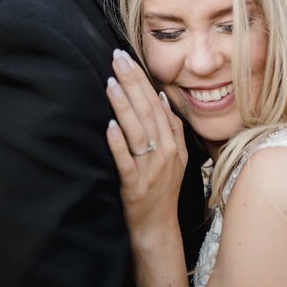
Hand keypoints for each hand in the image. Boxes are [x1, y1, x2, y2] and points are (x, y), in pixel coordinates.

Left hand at [104, 49, 187, 239]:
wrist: (158, 228)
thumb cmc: (163, 191)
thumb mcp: (177, 158)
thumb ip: (173, 128)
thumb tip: (162, 97)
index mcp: (173, 144)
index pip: (156, 104)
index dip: (142, 80)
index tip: (128, 58)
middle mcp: (165, 153)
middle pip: (147, 111)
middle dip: (132, 82)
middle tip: (117, 59)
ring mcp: (151, 169)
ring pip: (137, 131)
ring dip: (123, 106)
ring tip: (111, 83)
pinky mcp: (135, 185)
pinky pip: (126, 160)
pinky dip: (118, 142)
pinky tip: (109, 124)